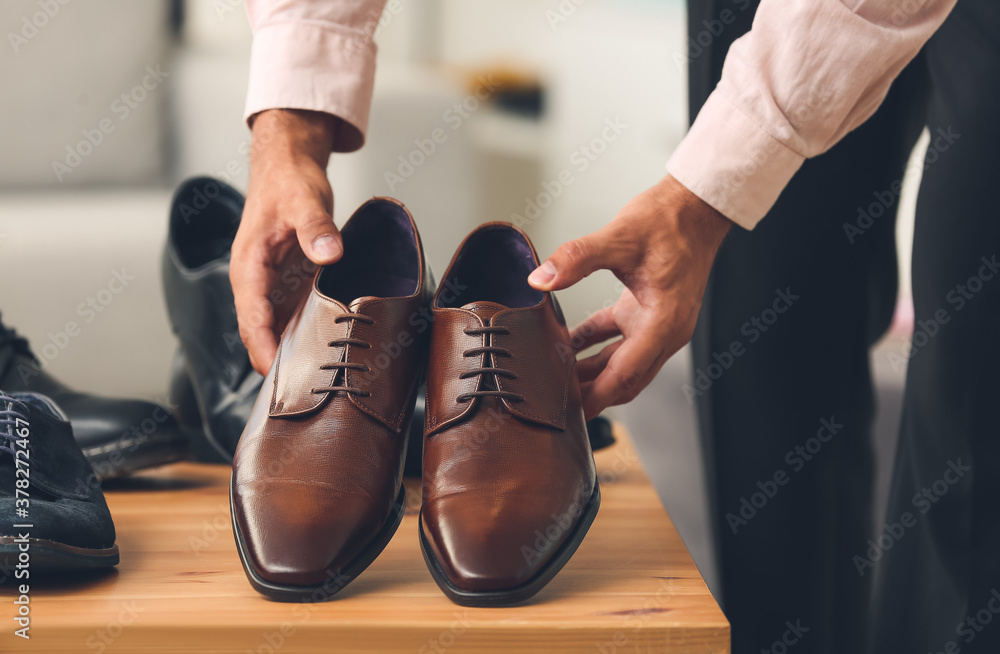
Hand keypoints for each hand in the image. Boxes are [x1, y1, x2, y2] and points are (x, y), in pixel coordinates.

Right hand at [231, 109, 340, 374]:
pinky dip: (308, 335)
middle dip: (277, 362)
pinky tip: (328, 352)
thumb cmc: (289, 182)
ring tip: (318, 384)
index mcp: (249, 267)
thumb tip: (329, 252)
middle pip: (261, 332)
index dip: (262, 347)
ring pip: (278, 329)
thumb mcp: (305, 200)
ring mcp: (274, 285)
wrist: (289, 166)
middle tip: (303, 392)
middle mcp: (257, 282)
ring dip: (293, 353)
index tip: (276, 375)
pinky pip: (295, 317)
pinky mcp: (291, 284)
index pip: (250, 317)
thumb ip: (316, 227)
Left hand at [527, 175, 731, 418]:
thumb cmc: (672, 220)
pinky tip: (565, 344)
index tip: (572, 414)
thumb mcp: (620, 236)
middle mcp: (665, 330)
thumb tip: (541, 279)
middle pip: (624, 378)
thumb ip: (577, 259)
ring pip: (620, 362)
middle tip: (553, 402)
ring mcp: (656, 322)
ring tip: (553, 378)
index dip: (597, 397)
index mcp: (664, 322)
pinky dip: (592, 344)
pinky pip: (617, 339)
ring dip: (589, 371)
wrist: (697, 204)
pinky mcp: (647, 310)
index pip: (626, 375)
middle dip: (590, 393)